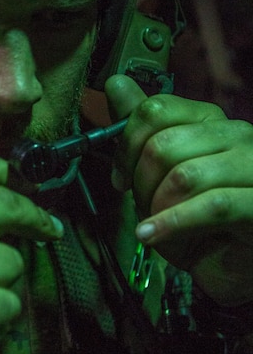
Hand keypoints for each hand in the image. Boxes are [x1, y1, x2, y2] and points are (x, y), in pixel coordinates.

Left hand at [105, 74, 252, 306]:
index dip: (126, 147)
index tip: (120, 178)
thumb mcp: (160, 177)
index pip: (156, 110)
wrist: (232, 269)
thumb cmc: (198, 225)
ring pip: (184, 175)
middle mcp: (238, 136)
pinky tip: (151, 235)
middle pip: (163, 145)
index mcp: (211, 121)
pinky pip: (212, 205)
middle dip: (141, 184)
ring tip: (155, 226)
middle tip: (142, 208)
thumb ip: (140, 132)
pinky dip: (173, 223)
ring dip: (157, 208)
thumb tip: (116, 84)